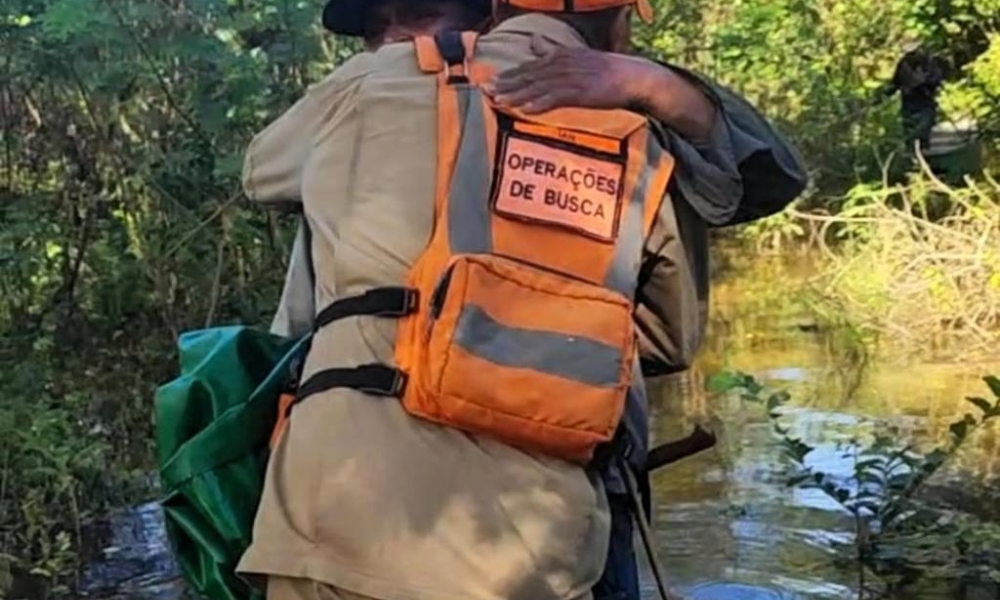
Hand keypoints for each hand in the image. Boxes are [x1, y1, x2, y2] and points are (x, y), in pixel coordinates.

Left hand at [483, 45, 658, 113]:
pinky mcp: (580, 91)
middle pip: (528, 76)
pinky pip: (555, 98)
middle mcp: (561, 64)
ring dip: (517, 96)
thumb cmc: (604, 69)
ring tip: (499, 102)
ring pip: (537, 87)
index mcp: (558, 56)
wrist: (631, 75)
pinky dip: (539, 104)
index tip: (490, 83)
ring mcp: (570, 77)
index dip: (507, 76)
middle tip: (486, 92)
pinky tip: (525, 110)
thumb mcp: (575, 55)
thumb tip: (533, 42)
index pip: (527, 67)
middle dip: (506, 85)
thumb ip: (551, 51)